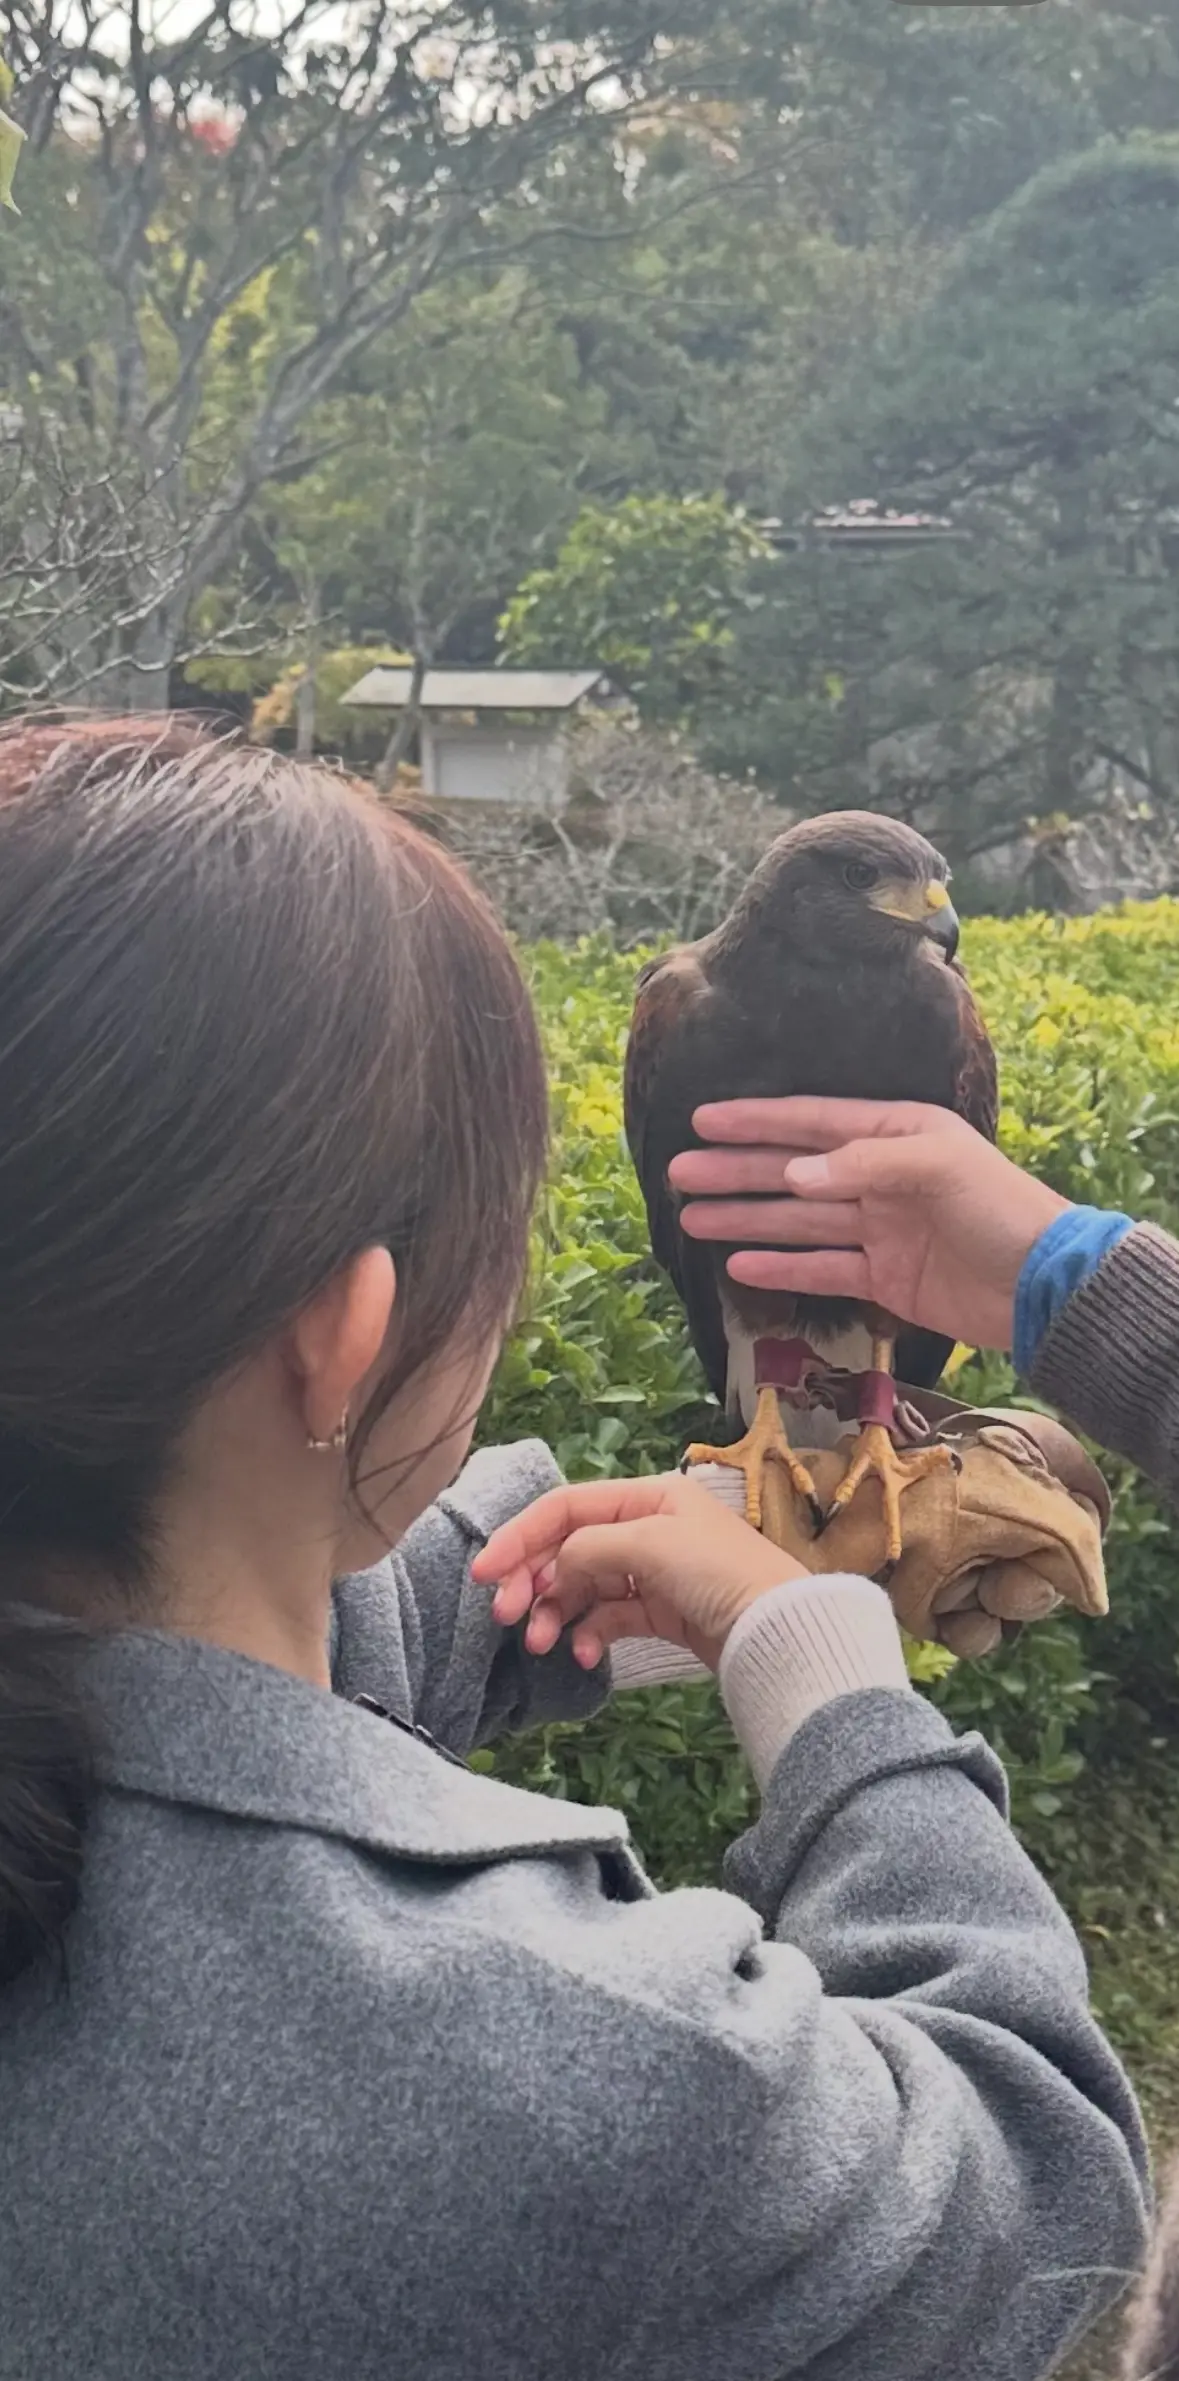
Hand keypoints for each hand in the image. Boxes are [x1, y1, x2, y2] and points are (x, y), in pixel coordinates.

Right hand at [471, 1472, 806, 1672]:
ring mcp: (651, 1572)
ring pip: (582, 1587)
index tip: (484, 1573)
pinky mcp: (659, 1612)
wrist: (777, 1628)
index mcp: (645, 1496)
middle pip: (568, 1548)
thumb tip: (553, 1569)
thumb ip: (588, 1548)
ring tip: (539, 1643)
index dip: (520, 1537)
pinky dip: (589, 1634)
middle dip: (533, 1581)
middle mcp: (645, 1527)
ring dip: (554, 1613)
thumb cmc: (717, 1571)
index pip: (565, 1507)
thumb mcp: (649, 1544)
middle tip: (506, 1616)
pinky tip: (584, 1655)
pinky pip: (608, 1618)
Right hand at [670, 1098, 1070, 1355]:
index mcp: (896, 1134)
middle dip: (736, 1171)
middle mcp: (880, 1177)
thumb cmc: (999, 1208)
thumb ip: (864, 1164)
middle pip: (793, 1171)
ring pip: (798, 1219)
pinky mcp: (882, 1278)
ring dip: (745, 1217)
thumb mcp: (938, 1166)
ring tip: (692, 1216)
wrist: (1044, 1286)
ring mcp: (878, 1229)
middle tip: (679, 1172)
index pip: (811, 1123)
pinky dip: (780, 1265)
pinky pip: (820, 1268)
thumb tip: (794, 1175)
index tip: (704, 1122)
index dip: (756, 1122)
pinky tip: (738, 1260)